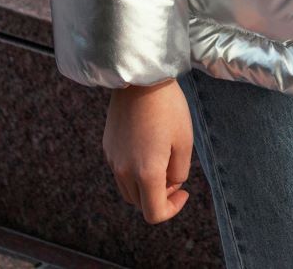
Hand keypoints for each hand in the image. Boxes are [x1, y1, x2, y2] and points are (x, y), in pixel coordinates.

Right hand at [104, 77, 192, 223]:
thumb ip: (179, 171)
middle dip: (159, 195)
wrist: (140, 80)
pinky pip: (121, 171)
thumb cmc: (168, 108)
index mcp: (146, 173)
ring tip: (163, 158)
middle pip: (140, 203)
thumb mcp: (184, 141)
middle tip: (175, 171)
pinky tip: (148, 146)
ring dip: (146, 185)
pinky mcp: (108, 148)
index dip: (172, 209)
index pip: (154, 213)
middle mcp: (124, 171)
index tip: (184, 192)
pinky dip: (135, 171)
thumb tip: (171, 183)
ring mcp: (112, 160)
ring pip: (129, 189)